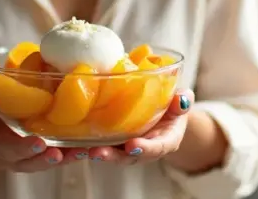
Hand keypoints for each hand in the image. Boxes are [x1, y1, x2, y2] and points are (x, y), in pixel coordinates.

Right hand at [0, 86, 75, 171]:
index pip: (10, 150)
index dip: (23, 149)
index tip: (37, 143)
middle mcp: (18, 157)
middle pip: (33, 163)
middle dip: (46, 159)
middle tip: (58, 153)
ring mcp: (35, 157)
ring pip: (52, 161)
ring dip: (68, 158)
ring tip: (83, 151)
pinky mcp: (50, 151)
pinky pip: (65, 155)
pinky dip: (77, 152)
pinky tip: (92, 146)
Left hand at [64, 89, 195, 163]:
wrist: (165, 111)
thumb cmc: (173, 106)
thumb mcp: (180, 102)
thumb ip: (182, 102)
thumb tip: (180, 100)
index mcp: (165, 141)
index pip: (157, 148)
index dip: (145, 149)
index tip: (132, 146)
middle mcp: (146, 149)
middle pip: (130, 157)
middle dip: (115, 156)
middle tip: (99, 152)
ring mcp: (129, 147)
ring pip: (114, 154)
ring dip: (100, 153)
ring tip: (86, 150)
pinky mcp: (115, 142)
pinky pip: (103, 145)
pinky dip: (89, 145)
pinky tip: (76, 142)